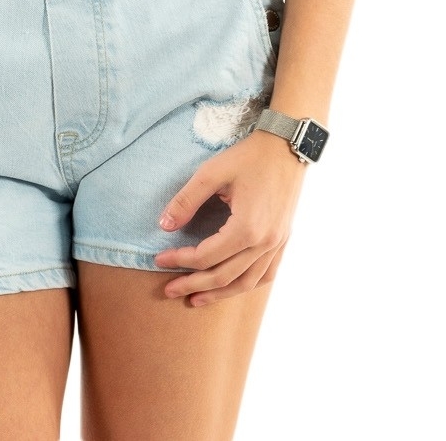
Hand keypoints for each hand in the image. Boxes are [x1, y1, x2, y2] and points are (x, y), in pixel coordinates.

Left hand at [153, 128, 306, 305]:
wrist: (286, 145)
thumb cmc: (249, 156)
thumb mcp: (211, 173)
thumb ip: (186, 201)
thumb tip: (164, 226)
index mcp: (246, 228)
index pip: (206, 256)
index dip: (180, 260)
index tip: (159, 259)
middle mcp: (264, 243)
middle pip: (224, 275)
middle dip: (193, 285)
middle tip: (169, 289)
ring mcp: (277, 243)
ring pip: (246, 282)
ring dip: (220, 294)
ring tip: (196, 300)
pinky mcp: (283, 239)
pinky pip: (267, 274)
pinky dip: (247, 285)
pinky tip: (232, 287)